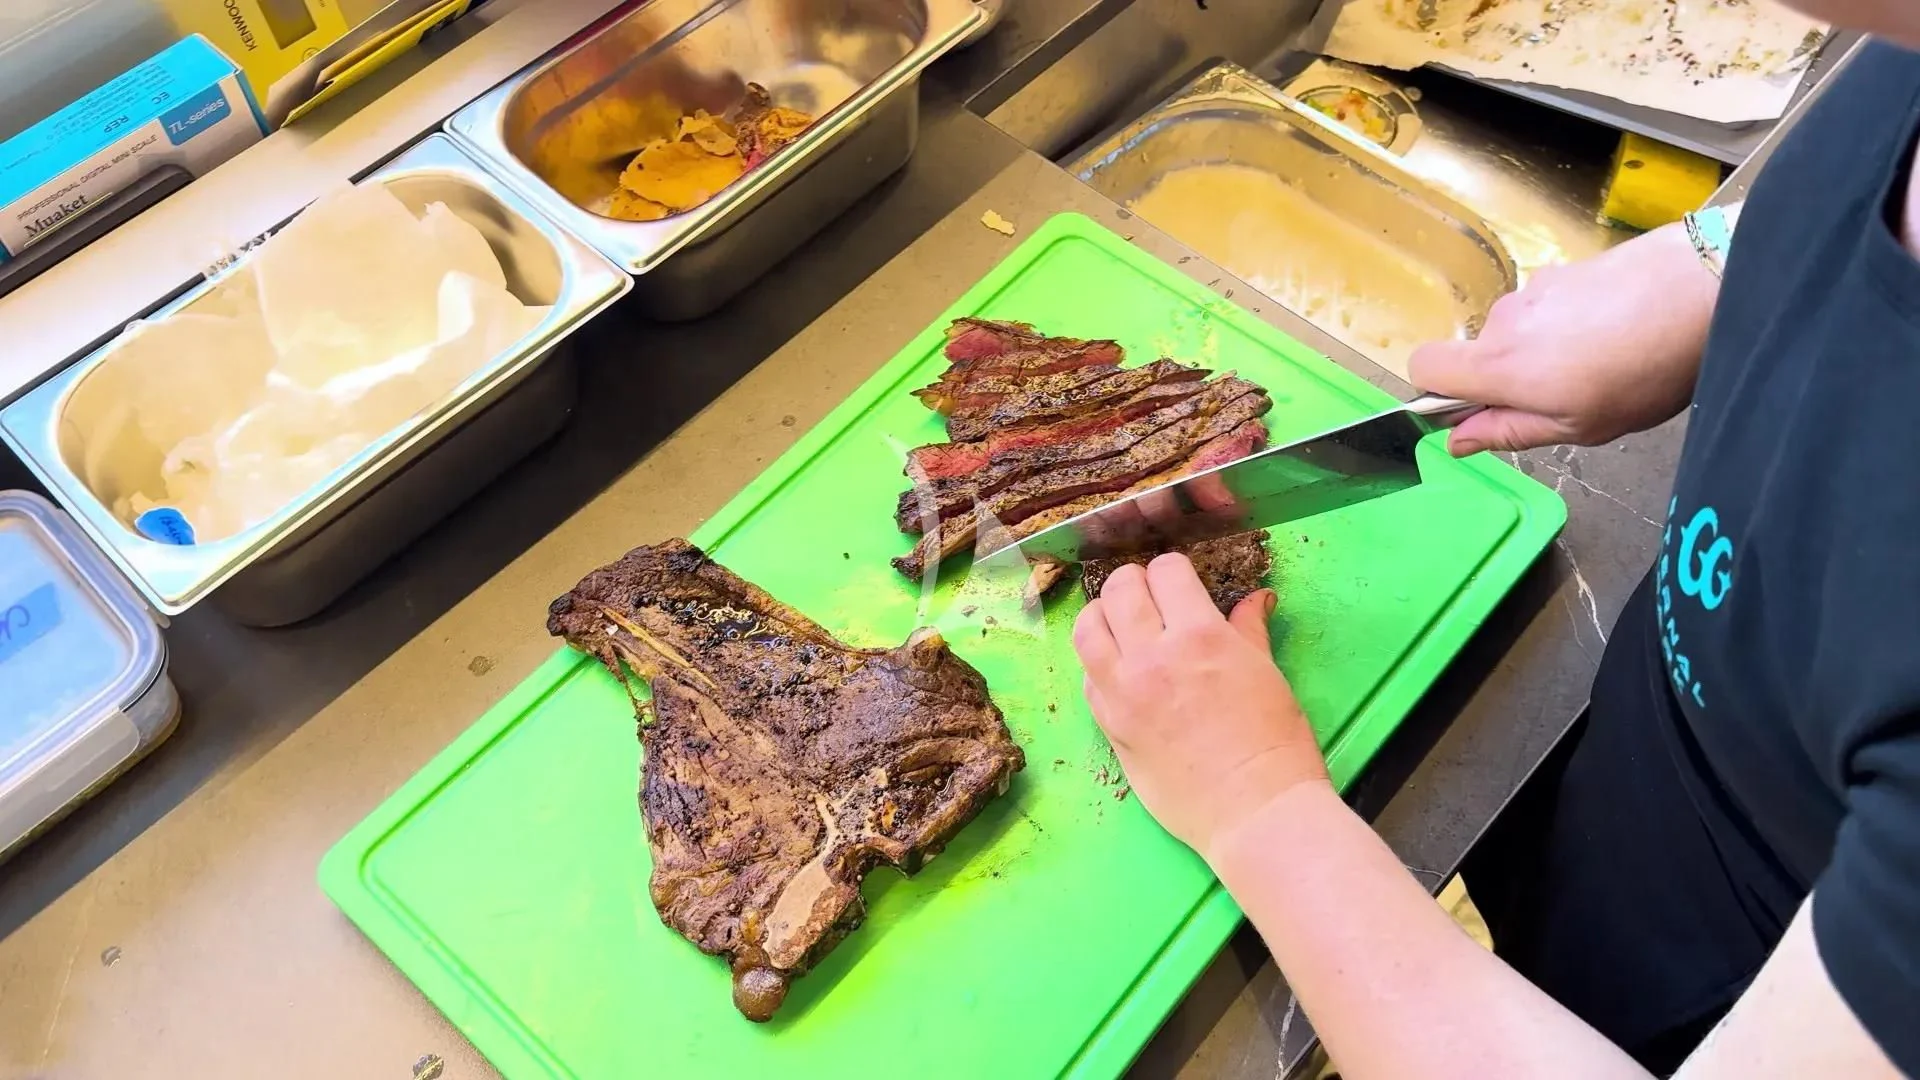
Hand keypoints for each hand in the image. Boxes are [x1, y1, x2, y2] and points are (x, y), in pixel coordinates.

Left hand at [1072, 554, 1329, 857]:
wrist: (1254, 810)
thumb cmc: (1275, 744)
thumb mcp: (1268, 673)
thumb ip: (1249, 628)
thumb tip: (1256, 598)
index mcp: (1199, 636)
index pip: (1166, 571)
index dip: (1175, 572)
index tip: (1183, 584)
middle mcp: (1152, 656)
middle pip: (1120, 589)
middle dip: (1136, 584)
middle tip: (1152, 599)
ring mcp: (1122, 691)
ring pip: (1087, 628)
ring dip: (1103, 616)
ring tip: (1122, 625)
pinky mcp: (1108, 725)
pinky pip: (1086, 676)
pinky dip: (1097, 664)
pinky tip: (1119, 669)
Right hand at [1408, 221, 1718, 455]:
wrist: (1707, 289)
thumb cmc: (1643, 372)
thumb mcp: (1577, 426)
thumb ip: (1508, 432)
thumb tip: (1456, 442)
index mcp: (1498, 364)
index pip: (1421, 366)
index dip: (1439, 391)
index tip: (1481, 410)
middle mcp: (1505, 318)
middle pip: (1480, 351)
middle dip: (1511, 376)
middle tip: (1569, 396)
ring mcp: (1538, 287)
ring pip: (1520, 329)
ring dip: (1546, 350)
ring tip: (1608, 363)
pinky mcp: (1570, 268)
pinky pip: (1552, 306)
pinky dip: (1573, 323)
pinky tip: (1622, 333)